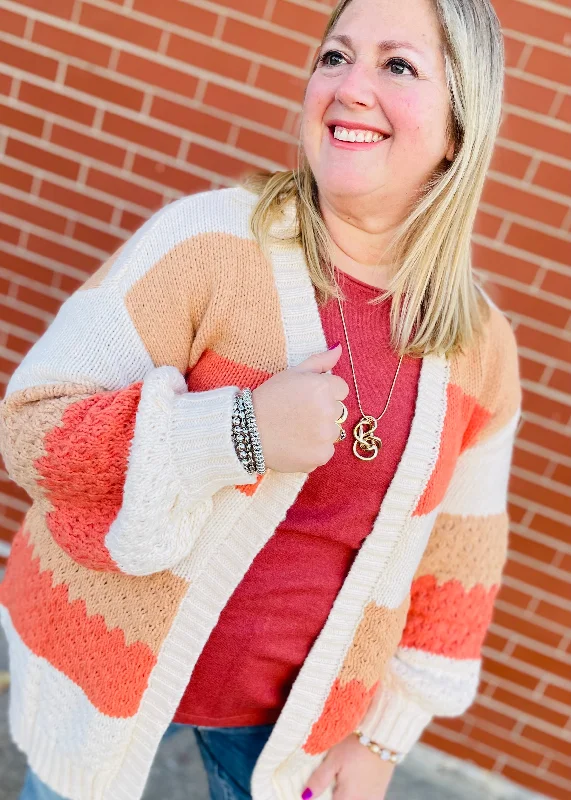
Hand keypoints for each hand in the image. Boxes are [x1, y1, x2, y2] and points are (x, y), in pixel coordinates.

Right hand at [252, 344, 348, 472]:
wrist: (246, 432)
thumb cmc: (268, 399)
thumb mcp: (291, 374)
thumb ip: (319, 361)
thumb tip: (339, 348)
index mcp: (322, 387)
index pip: (341, 389)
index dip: (324, 392)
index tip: (306, 398)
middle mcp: (328, 411)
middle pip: (338, 411)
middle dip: (323, 412)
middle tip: (297, 414)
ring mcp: (326, 436)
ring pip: (333, 432)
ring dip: (320, 432)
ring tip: (295, 430)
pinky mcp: (321, 456)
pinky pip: (325, 451)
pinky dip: (313, 450)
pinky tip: (295, 444)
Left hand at [302, 733, 395, 799]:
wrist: (383, 735)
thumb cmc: (356, 745)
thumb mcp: (334, 758)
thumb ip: (320, 779)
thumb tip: (305, 796)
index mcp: (348, 797)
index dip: (321, 798)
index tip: (316, 790)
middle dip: (333, 795)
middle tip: (330, 782)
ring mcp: (372, 799)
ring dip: (345, 795)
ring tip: (341, 780)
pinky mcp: (380, 793)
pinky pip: (364, 799)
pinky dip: (356, 794)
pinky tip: (353, 782)